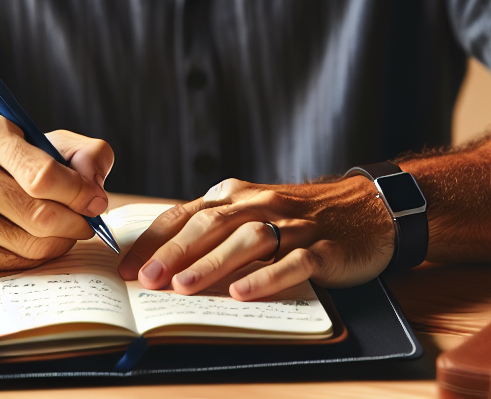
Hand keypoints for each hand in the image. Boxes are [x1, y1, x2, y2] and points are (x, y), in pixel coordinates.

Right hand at [0, 113, 113, 276]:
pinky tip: (33, 239)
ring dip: (61, 240)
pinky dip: (36, 255)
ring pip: (32, 244)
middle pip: (40, 215)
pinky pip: (15, 264)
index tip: (95, 200)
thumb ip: (79, 152)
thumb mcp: (32, 137)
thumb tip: (95, 187)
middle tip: (87, 219)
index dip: (78, 192)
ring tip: (64, 228)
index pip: (42, 175)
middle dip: (76, 221)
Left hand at [118, 176, 394, 299]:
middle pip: (211, 226)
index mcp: (236, 196)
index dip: (155, 241)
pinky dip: (265, 278)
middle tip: (144, 280)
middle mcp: (260, 205)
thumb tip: (159, 262)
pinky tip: (242, 294)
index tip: (126, 267)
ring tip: (182, 287)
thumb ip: (213, 231)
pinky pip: (292, 262)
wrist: (364, 209)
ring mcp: (293, 225)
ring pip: (247, 241)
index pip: (186, 215)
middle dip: (174, 253)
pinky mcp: (322, 248)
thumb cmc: (296, 218)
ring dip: (212, 263)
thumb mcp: (251, 214)